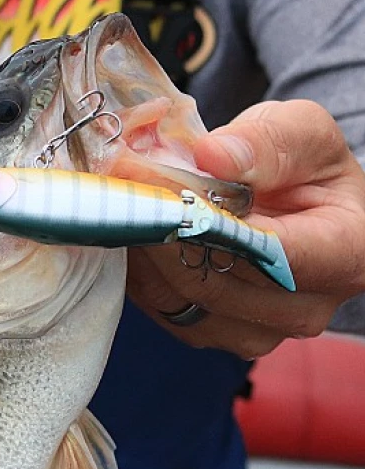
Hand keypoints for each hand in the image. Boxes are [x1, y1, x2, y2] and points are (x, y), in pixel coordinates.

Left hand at [126, 99, 364, 357]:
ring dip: (146, 255)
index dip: (207, 221)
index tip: (160, 186)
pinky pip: (166, 312)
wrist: (291, 202)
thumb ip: (265, 141)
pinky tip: (138, 238)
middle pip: (218, 283)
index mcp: (346, 255)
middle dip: (165, 233)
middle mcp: (307, 308)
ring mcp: (260, 331)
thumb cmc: (302, 168)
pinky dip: (144, 274)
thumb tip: (213, 156)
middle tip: (126, 190)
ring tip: (129, 210)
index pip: (269, 252)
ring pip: (184, 302)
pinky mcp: (219, 335)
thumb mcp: (300, 133)